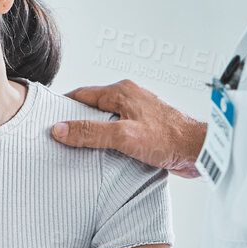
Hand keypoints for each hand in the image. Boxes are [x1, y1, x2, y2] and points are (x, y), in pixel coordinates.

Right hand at [51, 79, 206, 177]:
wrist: (199, 151)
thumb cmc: (169, 139)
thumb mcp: (123, 137)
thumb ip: (90, 133)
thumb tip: (60, 129)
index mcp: (122, 92)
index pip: (81, 95)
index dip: (63, 108)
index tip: (47, 120)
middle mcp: (129, 98)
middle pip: (92, 108)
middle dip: (76, 121)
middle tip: (58, 138)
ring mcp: (137, 113)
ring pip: (105, 121)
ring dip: (93, 133)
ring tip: (76, 149)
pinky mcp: (144, 129)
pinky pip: (118, 132)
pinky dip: (107, 141)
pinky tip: (102, 156)